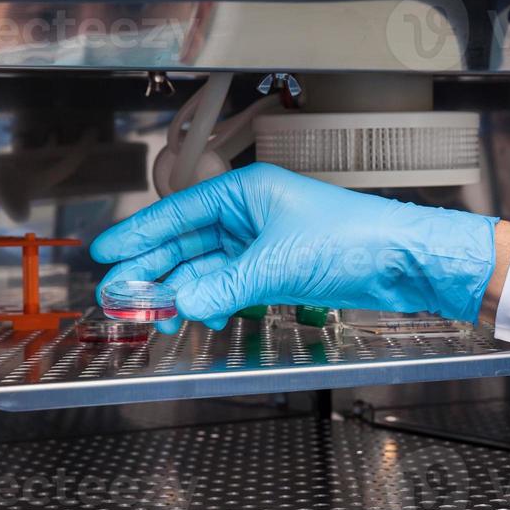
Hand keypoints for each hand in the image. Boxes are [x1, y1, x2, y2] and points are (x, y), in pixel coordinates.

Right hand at [90, 163, 496, 332]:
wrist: (403, 261)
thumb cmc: (353, 239)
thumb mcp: (279, 263)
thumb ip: (225, 286)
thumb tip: (183, 303)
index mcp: (246, 193)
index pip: (178, 212)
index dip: (139, 233)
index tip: (105, 252)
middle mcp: (251, 215)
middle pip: (186, 243)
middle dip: (153, 270)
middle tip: (119, 296)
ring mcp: (264, 244)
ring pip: (207, 269)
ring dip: (183, 292)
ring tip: (158, 316)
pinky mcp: (280, 271)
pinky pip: (231, 286)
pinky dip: (214, 301)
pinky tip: (204, 315)